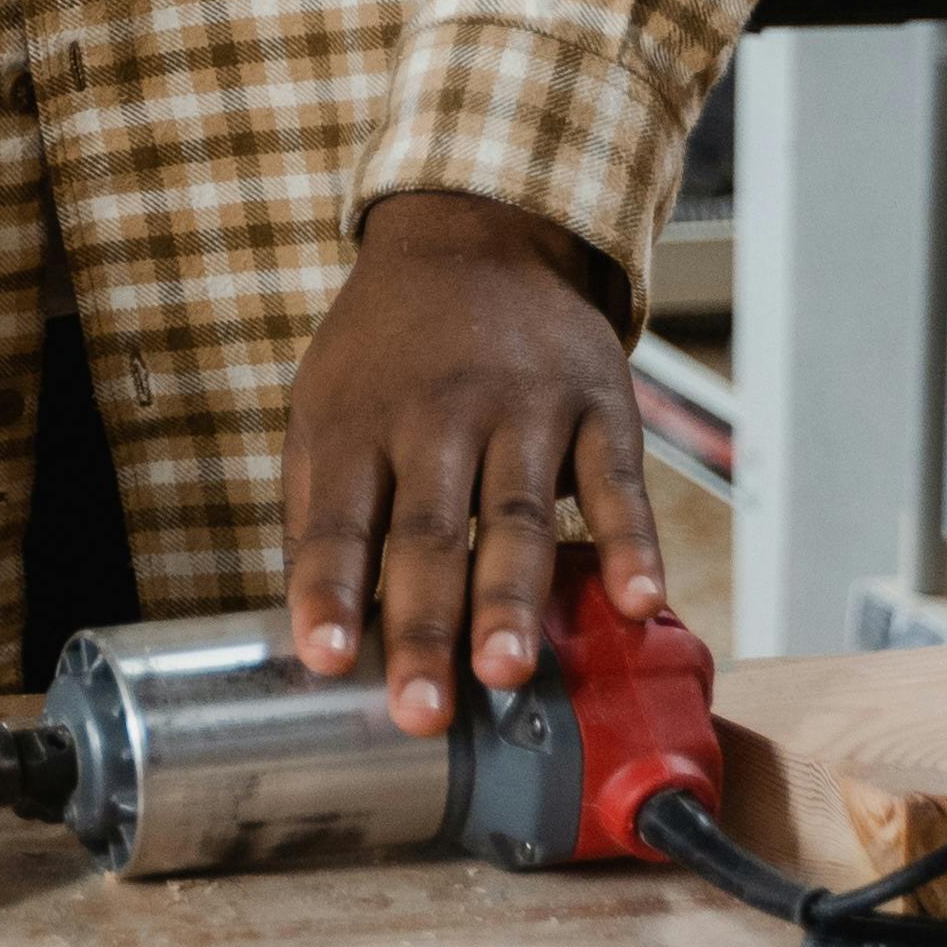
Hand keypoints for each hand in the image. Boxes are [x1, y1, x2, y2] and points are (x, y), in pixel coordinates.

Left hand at [281, 189, 663, 734]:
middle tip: (423, 710)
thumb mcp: (324, 405)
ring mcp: (524, 409)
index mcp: (357, 422)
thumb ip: (318, 509)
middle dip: (423, 625)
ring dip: (512, 597)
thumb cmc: (388, 351)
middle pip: (428, 533)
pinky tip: (637, 600)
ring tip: (506, 672)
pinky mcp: (599, 407)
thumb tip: (310, 622)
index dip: (327, 593)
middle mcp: (437, 415)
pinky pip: (617, 485)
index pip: (337, 522)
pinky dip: (631, 544)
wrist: (475, 236)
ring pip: (517, 515)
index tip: (322, 662)